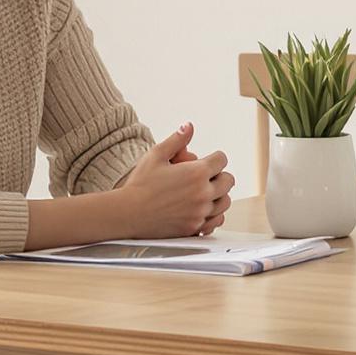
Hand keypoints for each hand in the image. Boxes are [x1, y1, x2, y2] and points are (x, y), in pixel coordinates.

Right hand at [119, 123, 233, 237]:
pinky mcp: (194, 228)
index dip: (215, 157)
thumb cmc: (140, 184)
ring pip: (225, 202)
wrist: (128, 213)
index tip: (208, 160)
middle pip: (228, 181)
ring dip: (218, 195)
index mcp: (197, 173)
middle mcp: (203, 194)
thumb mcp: (156, 155)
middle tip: (208, 176)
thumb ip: (176, 140)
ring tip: (205, 192)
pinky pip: (216, 221)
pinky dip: (213, 214)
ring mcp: (200, 213)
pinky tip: (203, 209)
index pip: (221, 160)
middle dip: (219, 175)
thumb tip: (189, 126)